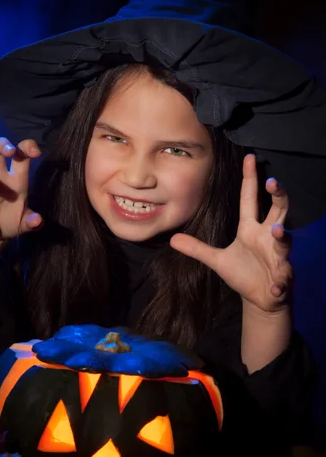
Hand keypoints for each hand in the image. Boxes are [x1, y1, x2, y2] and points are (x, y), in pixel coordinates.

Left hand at [170, 154, 292, 313]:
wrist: (260, 298)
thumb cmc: (243, 273)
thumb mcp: (217, 260)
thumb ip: (197, 248)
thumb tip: (172, 239)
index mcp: (250, 229)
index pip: (250, 199)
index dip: (250, 179)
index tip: (249, 158)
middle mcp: (267, 236)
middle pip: (278, 210)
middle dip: (279, 196)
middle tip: (273, 183)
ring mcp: (278, 255)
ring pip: (284, 241)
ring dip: (282, 236)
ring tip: (277, 231)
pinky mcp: (283, 276)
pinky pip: (283, 277)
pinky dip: (279, 283)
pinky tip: (275, 287)